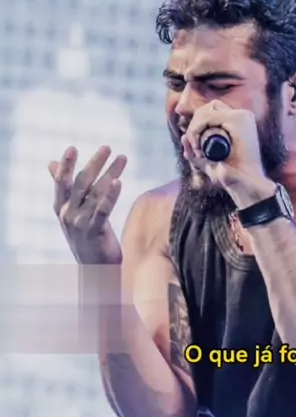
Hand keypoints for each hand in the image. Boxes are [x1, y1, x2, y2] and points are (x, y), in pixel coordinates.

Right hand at [48, 145, 126, 264]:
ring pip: (95, 193)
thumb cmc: (86, 236)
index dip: (66, 165)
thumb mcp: (73, 210)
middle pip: (80, 183)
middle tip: (107, 147)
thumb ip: (66, 188)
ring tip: (122, 158)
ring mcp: (80, 223)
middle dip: (94, 163)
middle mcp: (68, 214)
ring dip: (109, 173)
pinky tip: (118, 182)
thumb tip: (52, 163)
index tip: (72, 148)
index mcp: (61, 207)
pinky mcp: (94, 232)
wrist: (94, 268)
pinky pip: (102, 210)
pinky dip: (110, 195)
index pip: (62, 182)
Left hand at [182, 100, 274, 206]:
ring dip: (194, 130)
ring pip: (206, 111)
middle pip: (208, 107)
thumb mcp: (209, 163)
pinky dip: (197, 130)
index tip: (195, 144)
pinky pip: (208, 117)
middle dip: (194, 125)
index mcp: (240, 122)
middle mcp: (242, 116)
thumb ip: (195, 153)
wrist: (245, 186)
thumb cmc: (231, 177)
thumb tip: (183, 138)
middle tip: (194, 147)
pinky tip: (198, 146)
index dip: (199, 123)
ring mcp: (241, 116)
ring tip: (197, 151)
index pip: (213, 110)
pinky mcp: (238, 120)